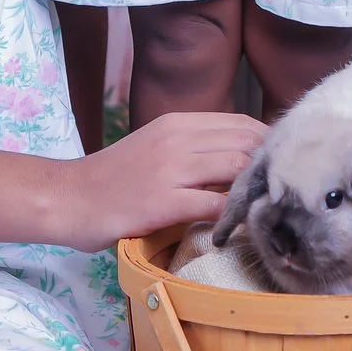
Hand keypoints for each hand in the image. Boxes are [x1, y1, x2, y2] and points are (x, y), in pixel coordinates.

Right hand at [56, 110, 267, 249]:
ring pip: (236, 169)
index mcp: (178, 123)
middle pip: (246, 144)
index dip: (268, 144)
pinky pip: (215, 205)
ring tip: (270, 207)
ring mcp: (171, 169)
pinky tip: (243, 227)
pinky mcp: (163, 201)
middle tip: (284, 189)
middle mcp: (178, 139)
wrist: (67, 197)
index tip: (281, 164)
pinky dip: (235, 216)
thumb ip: (194, 148)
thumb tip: (240, 158)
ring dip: (258, 188)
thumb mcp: (156, 147)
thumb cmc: (112, 178)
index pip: (242, 124)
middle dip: (271, 165)